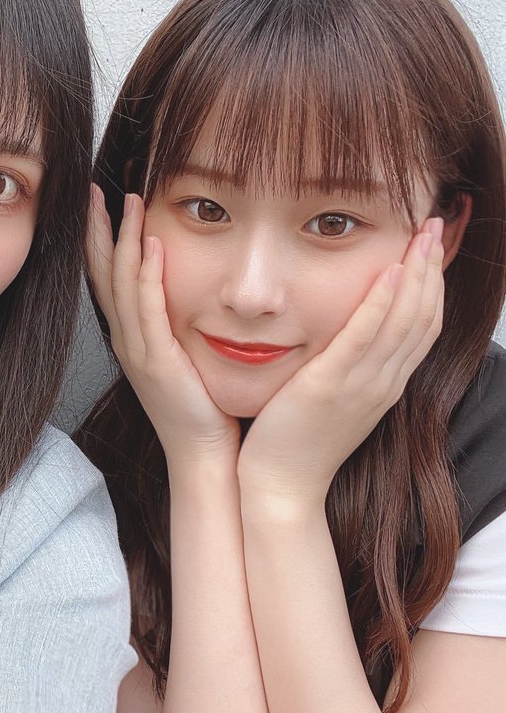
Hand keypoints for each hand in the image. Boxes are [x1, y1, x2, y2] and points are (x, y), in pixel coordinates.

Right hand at [86, 188, 239, 466]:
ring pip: (120, 283)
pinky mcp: (157, 360)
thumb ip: (179, 327)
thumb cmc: (202, 410)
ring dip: (122, 239)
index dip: (99, 239)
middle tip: (92, 189)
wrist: (202, 456)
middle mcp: (127, 340)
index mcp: (131, 338)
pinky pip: (148, 308)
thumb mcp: (184, 360)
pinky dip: (146, 274)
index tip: (99, 202)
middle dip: (96, 229)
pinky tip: (151, 243)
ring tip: (125, 200)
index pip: (107, 279)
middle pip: (102, 274)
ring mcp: (138, 350)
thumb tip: (189, 296)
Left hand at [238, 217, 444, 503]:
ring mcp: (361, 386)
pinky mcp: (331, 387)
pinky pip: (363, 339)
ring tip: (419, 234)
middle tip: (433, 225)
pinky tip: (388, 273)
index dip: (431, 285)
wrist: (279, 488)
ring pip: (403, 322)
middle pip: (422, 317)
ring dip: (415, 274)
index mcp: (384, 385)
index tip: (430, 247)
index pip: (421, 327)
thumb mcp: (332, 399)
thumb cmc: (296, 443)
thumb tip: (347, 340)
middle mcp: (382, 383)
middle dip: (430, 268)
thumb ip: (345, 368)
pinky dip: (380, 304)